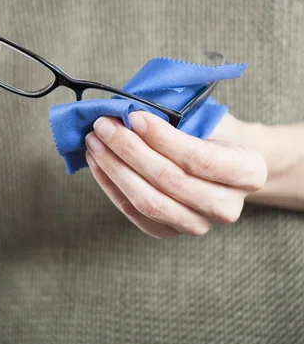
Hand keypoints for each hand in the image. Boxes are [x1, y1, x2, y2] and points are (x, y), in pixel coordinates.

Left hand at [85, 112, 267, 238]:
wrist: (223, 165)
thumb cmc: (213, 134)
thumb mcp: (209, 117)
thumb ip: (180, 116)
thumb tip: (130, 110)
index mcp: (248, 172)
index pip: (198, 158)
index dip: (162, 138)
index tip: (135, 116)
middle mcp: (227, 206)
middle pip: (169, 181)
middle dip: (130, 150)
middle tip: (103, 125)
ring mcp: (199, 225)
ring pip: (149, 202)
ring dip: (115, 169)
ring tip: (95, 142)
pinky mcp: (171, 233)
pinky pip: (134, 214)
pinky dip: (111, 187)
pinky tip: (98, 163)